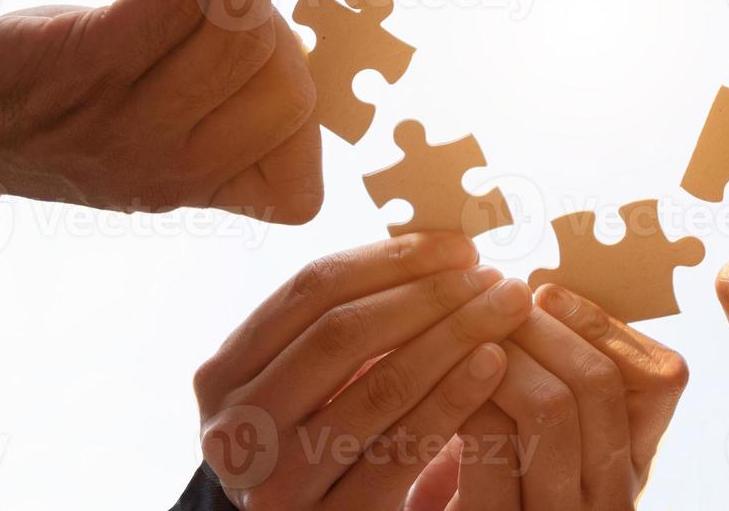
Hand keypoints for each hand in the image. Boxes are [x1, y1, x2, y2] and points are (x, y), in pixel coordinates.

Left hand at [0, 0, 321, 221]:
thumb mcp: (157, 131)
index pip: (302, 187)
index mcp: (193, 195)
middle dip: (263, 8)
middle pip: (284, 77)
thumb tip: (286, 28)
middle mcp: (168, 174)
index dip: (292, 104)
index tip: (248, 44)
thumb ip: (226, 108)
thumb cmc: (58, 102)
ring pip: (242, 29)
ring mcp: (126, 127)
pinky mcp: (81, 65)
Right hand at [193, 234, 534, 508]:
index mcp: (223, 373)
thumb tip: (440, 250)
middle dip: (429, 294)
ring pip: (379, 386)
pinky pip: (405, 445)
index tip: (459, 247)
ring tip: (505, 310)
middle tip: (493, 276)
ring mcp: (276, 480)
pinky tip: (494, 363)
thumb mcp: (308, 381)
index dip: (392, 259)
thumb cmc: (324, 440)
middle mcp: (236, 427)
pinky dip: (456, 396)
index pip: (311, 288)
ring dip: (454, 336)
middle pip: (343, 332)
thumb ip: (346, 321)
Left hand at [404, 286, 688, 509]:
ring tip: (466, 334)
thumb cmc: (487, 492)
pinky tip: (440, 381)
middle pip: (600, 382)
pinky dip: (463, 395)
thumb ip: (554, 385)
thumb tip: (533, 292)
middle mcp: (614, 499)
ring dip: (500, 354)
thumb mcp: (540, 445)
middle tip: (492, 303)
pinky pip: (490, 443)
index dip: (602, 322)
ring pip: (552, 407)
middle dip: (540, 326)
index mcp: (633, 466)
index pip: (663, 378)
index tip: (545, 293)